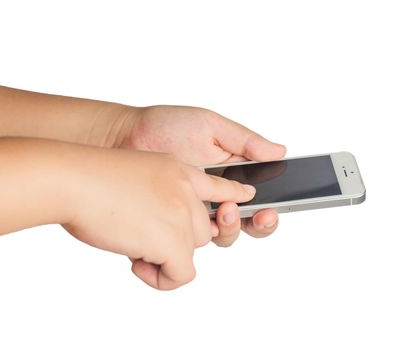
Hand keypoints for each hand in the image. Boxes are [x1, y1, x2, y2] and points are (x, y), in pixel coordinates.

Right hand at [64, 147, 255, 289]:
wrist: (75, 178)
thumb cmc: (92, 176)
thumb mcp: (136, 172)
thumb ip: (158, 193)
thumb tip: (159, 225)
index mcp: (179, 171)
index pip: (218, 184)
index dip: (232, 193)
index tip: (245, 196)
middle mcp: (186, 191)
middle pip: (202, 229)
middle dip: (175, 239)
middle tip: (141, 235)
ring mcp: (183, 215)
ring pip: (190, 249)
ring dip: (163, 255)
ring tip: (132, 244)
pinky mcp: (174, 241)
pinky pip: (183, 273)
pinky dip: (163, 278)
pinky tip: (138, 263)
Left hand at [118, 105, 286, 245]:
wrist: (126, 135)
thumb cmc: (167, 126)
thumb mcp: (211, 127)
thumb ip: (245, 142)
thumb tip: (280, 151)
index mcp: (231, 175)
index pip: (258, 200)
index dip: (268, 210)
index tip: (269, 209)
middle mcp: (216, 197)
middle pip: (245, 223)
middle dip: (251, 224)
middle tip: (236, 210)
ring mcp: (193, 211)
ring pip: (220, 236)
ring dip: (226, 230)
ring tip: (219, 212)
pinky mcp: (171, 222)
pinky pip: (187, 242)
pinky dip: (193, 240)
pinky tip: (191, 225)